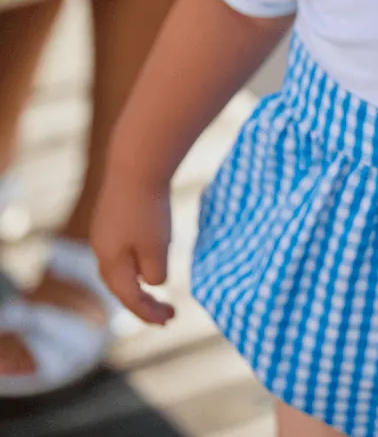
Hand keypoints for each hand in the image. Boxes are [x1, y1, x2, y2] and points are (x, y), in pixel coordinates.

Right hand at [91, 168, 175, 325]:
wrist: (137, 163)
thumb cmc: (148, 207)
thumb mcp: (157, 247)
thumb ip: (154, 271)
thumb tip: (153, 281)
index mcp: (110, 261)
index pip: (128, 297)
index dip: (148, 312)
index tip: (169, 321)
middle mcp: (101, 248)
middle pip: (120, 285)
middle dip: (142, 302)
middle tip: (166, 315)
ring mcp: (105, 228)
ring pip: (120, 265)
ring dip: (139, 281)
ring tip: (155, 292)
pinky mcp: (114, 213)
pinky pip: (124, 246)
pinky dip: (137, 260)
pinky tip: (149, 257)